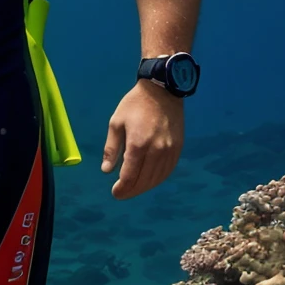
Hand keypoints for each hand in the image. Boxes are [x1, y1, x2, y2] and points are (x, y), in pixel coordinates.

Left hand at [101, 81, 183, 198]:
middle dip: (131, 191)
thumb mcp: (116, 123)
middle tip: (122, 193)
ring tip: (134, 188)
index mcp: (138, 144)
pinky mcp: (178, 148)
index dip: (122, 188)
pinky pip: (168, 170)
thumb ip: (112, 148)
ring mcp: (169, 150)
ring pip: (157, 178)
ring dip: (144, 187)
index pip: (129, 176)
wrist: (162, 90)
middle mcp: (156, 151)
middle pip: (144, 180)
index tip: (115, 193)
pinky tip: (149, 180)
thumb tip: (106, 171)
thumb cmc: (135, 105)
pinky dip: (158, 179)